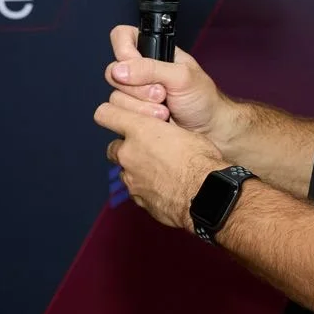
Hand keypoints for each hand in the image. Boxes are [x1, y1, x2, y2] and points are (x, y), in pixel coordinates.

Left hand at [95, 88, 226, 231]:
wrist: (207, 195)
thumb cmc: (200, 159)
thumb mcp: (185, 132)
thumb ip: (165, 131)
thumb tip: (165, 134)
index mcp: (140, 130)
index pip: (106, 114)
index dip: (111, 114)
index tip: (118, 117)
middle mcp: (129, 153)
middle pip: (113, 148)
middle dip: (127, 148)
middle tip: (147, 149)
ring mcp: (131, 179)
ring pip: (125, 171)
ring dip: (137, 170)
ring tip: (162, 171)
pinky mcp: (139, 200)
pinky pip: (137, 191)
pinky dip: (147, 188)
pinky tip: (167, 187)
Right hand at [102, 24, 239, 149]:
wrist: (208, 130)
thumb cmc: (202, 99)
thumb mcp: (181, 77)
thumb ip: (151, 69)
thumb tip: (119, 69)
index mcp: (153, 52)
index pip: (123, 37)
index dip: (124, 51)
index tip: (137, 67)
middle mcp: (139, 71)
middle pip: (113, 71)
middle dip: (139, 88)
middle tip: (162, 94)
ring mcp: (135, 93)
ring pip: (116, 96)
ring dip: (142, 106)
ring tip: (165, 109)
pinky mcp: (133, 113)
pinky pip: (120, 114)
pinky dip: (141, 117)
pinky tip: (159, 119)